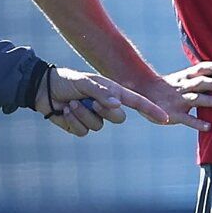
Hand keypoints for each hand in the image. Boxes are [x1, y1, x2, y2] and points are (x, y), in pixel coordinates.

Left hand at [37, 67, 171, 136]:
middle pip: (118, 118)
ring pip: (98, 126)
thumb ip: (101, 91)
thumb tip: (116, 104)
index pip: (136, 103)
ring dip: (83, 114)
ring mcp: (94, 118)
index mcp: (112, 93)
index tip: (166, 118)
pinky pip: (83, 131)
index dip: (151, 110)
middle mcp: (106, 106)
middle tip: (90, 101)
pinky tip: (66, 111)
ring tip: (72, 103)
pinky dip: (74, 121)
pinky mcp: (81, 127)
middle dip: (104, 111)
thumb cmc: (67, 81)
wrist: (45, 89)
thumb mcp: (85, 81)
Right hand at [152, 61, 211, 128]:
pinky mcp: (174, 115)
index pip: (198, 70)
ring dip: (209, 100)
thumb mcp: (179, 78)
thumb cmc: (168, 87)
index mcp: (184, 77)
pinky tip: (209, 127)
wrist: (143, 93)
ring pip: (195, 99)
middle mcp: (182, 88)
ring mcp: (178, 101)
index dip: (210, 67)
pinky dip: (198, 123)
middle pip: (200, 83)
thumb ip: (195, 76)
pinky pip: (187, 119)